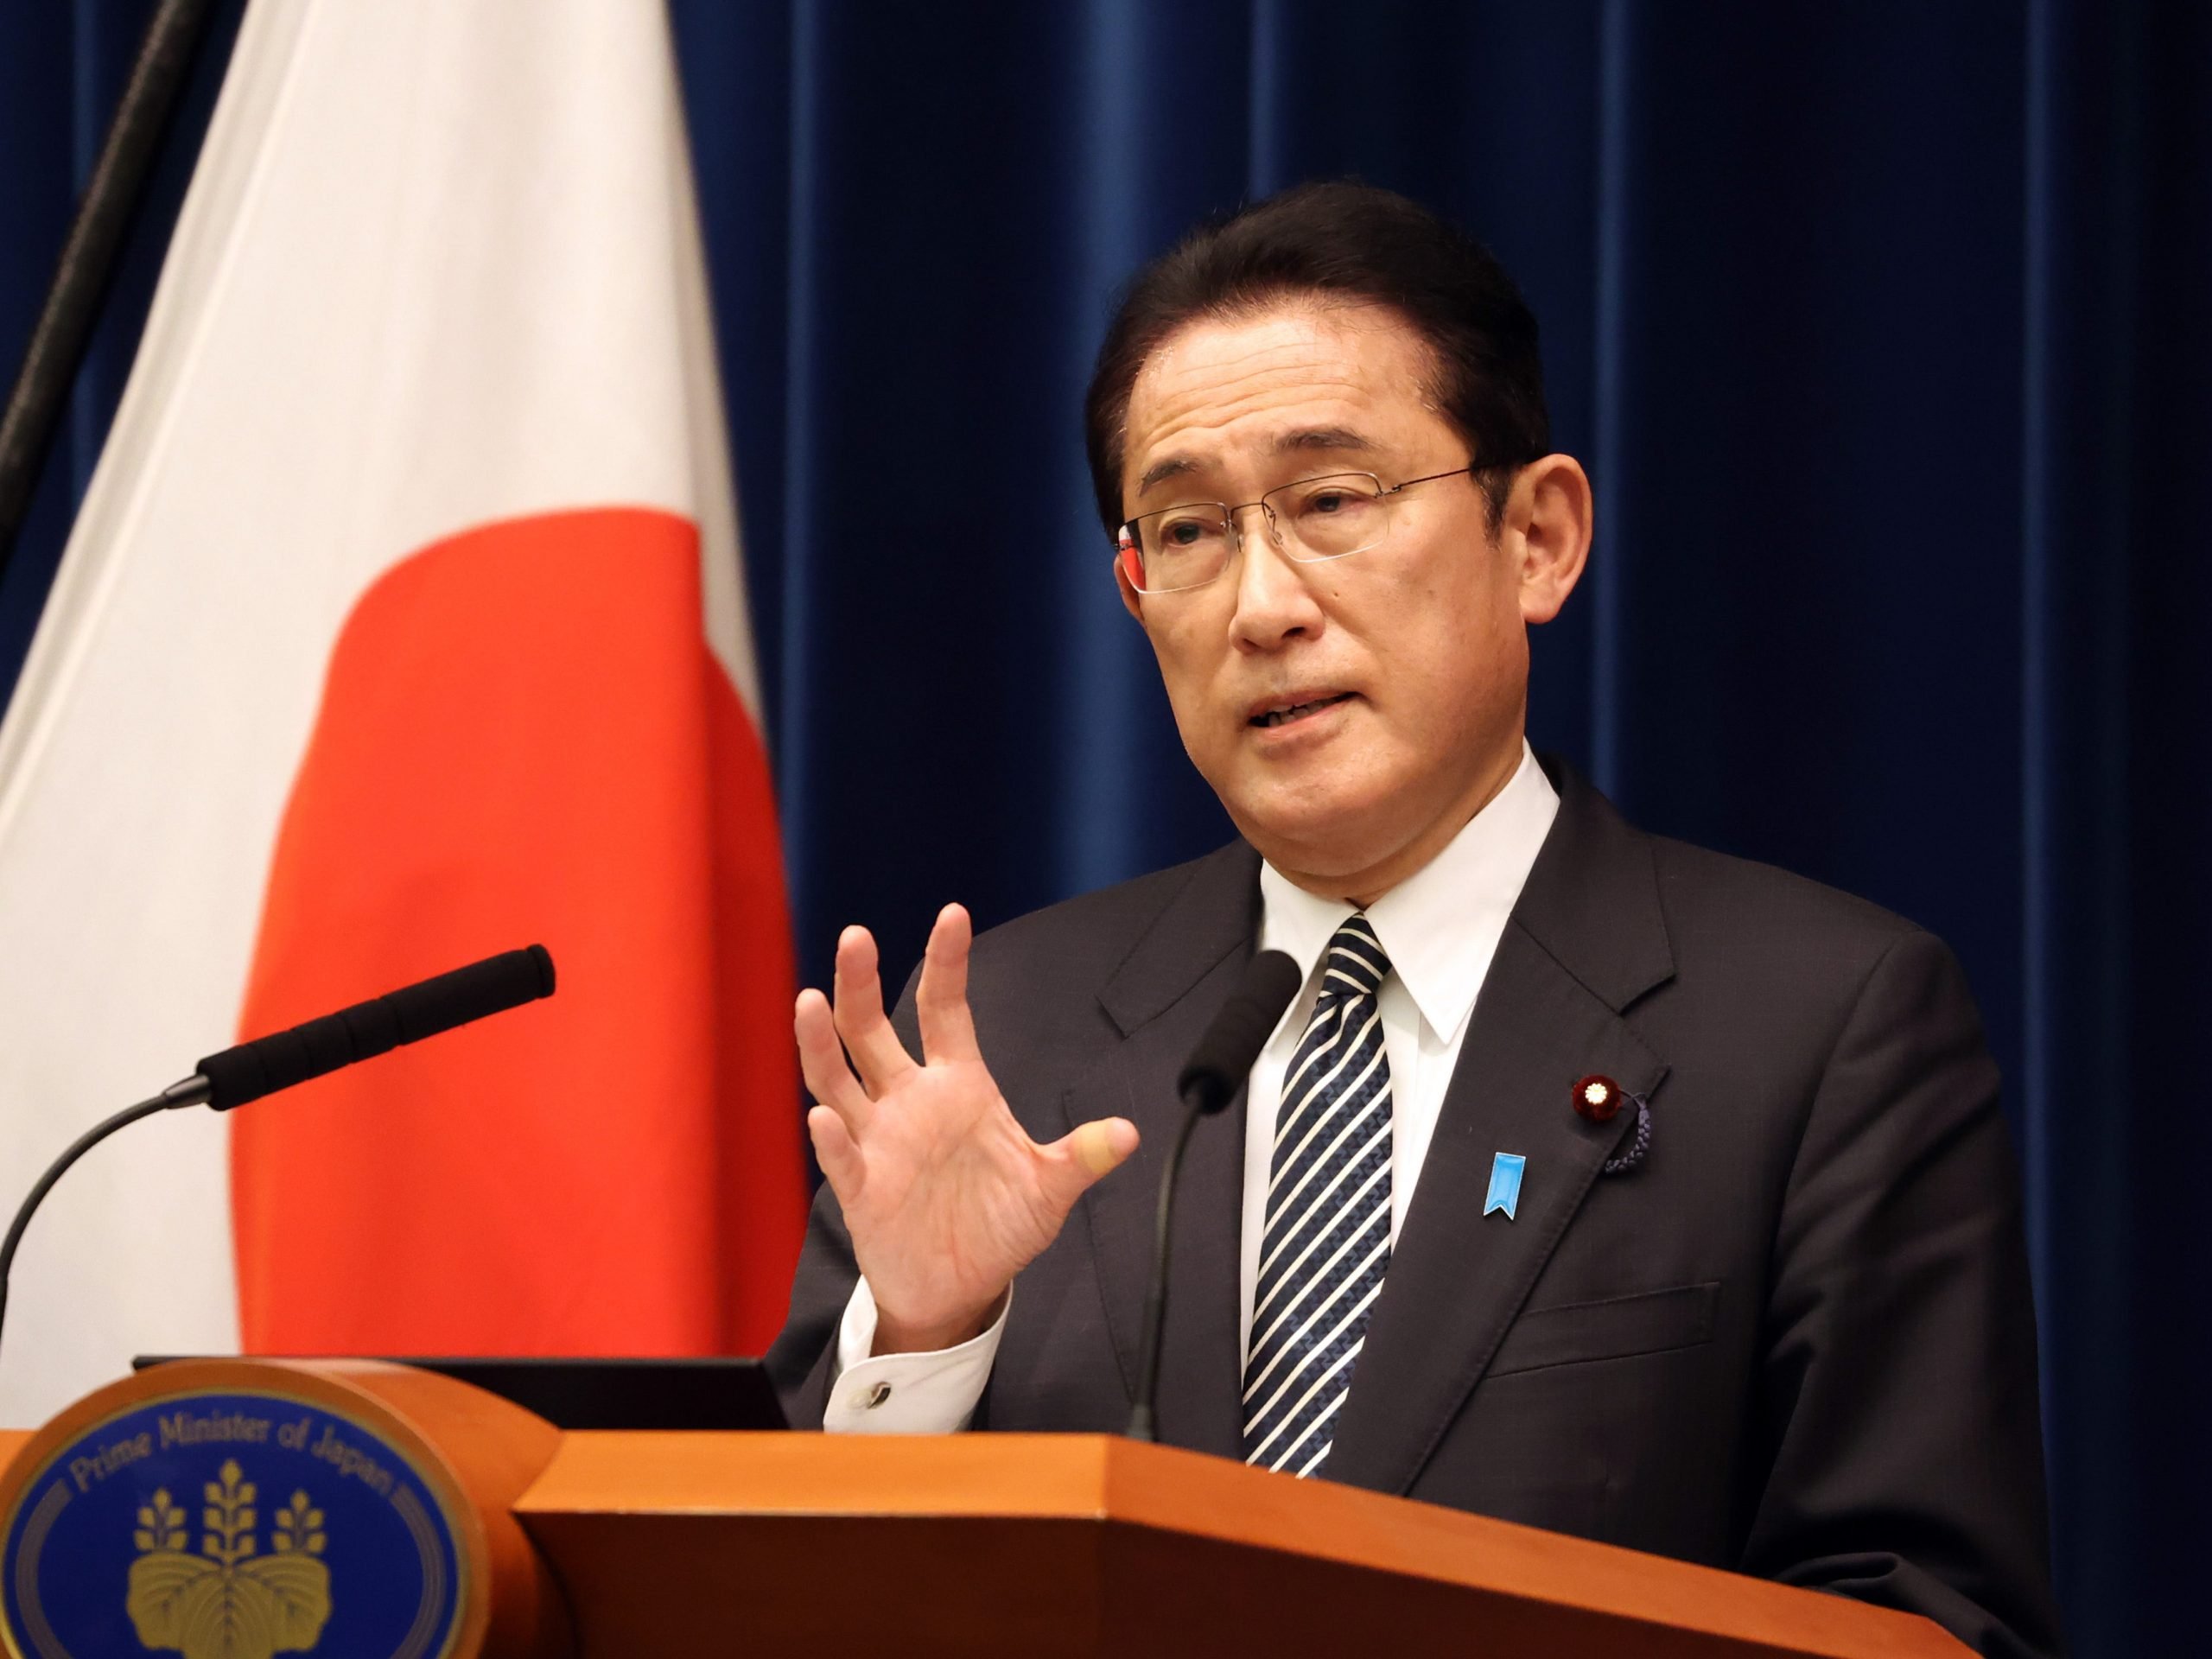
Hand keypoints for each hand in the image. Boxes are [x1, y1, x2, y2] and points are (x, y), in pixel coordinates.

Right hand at [796, 903, 1138, 1354]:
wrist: (960, 1289)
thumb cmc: (999, 1226)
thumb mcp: (1049, 1189)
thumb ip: (1081, 1157)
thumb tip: (1130, 1132)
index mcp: (957, 1086)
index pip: (945, 1010)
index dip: (949, 963)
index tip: (953, 914)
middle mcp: (909, 1102)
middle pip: (872, 1030)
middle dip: (860, 984)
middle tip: (857, 936)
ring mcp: (878, 1141)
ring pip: (838, 1078)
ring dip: (822, 1042)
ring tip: (812, 1001)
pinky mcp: (861, 1188)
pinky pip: (841, 1156)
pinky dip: (832, 1138)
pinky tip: (827, 1118)